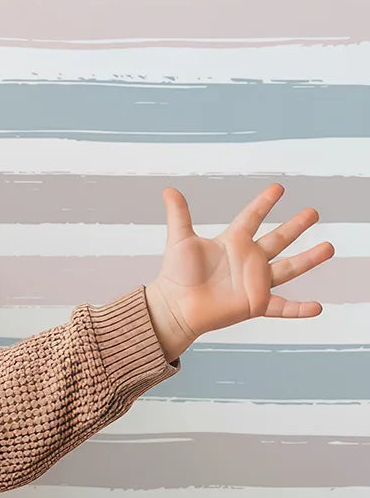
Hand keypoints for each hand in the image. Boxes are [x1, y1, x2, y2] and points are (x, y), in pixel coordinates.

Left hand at [145, 183, 334, 357]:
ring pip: (288, 268)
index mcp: (232, 242)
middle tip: (313, 212)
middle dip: (295, 226)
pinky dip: (299, 309)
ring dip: (308, 259)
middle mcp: (247, 260)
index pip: (252, 217)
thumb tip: (168, 189)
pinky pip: (282, 307)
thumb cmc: (175, 275)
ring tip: (329, 247)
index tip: (278, 188)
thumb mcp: (179, 240)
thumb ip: (179, 215)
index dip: (264, 203)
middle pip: (277, 239)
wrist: (173, 307)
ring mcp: (254, 282)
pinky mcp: (255, 304)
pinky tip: (317, 307)